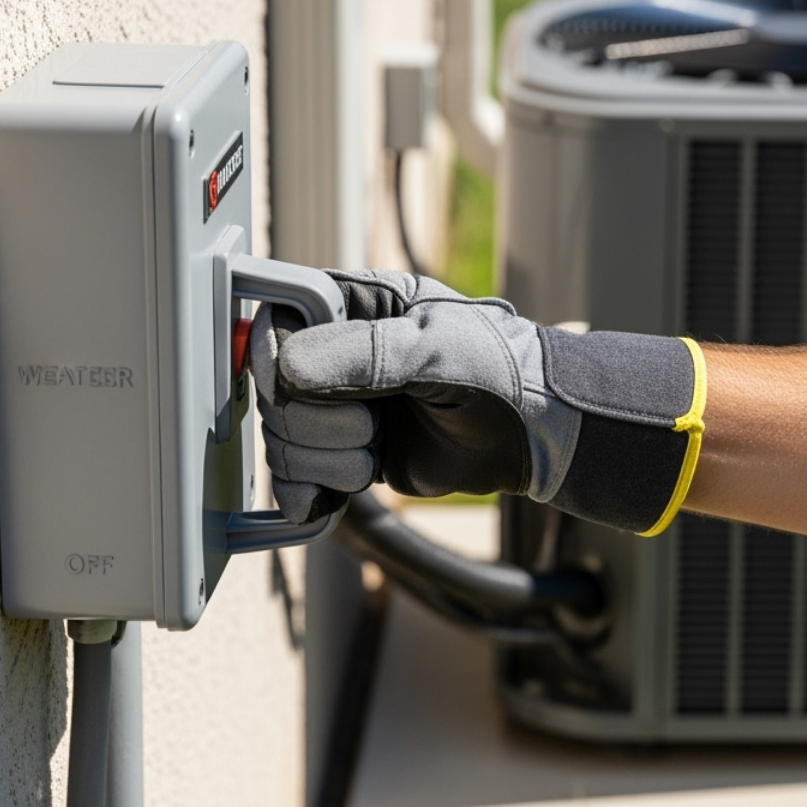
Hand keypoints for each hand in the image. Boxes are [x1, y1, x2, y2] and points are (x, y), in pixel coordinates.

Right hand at [249, 269, 705, 533]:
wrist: (534, 432)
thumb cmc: (497, 370)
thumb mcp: (436, 351)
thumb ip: (365, 354)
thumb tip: (289, 367)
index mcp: (354, 306)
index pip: (277, 320)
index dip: (272, 355)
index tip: (293, 383)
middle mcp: (337, 356)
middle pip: (273, 393)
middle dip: (315, 423)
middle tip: (370, 428)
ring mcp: (341, 408)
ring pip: (284, 440)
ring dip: (323, 461)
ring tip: (372, 457)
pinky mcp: (349, 454)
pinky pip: (301, 478)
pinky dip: (308, 494)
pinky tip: (328, 499)